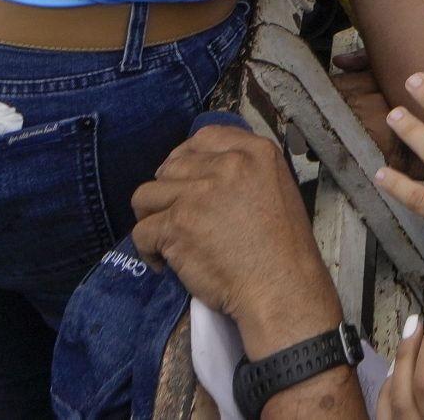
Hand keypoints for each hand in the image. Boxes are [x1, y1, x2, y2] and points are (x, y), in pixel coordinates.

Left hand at [131, 123, 339, 357]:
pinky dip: (148, 250)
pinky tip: (166, 262)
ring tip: (167, 239)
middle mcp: (228, 164)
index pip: (204, 137)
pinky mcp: (177, 224)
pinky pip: (140, 231)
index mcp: (257, 152)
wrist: (280, 285)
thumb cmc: (282, 247)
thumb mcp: (276, 189)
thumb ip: (244, 171)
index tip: (185, 181)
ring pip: (146, 195)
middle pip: (170, 166)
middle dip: (167, 193)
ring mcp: (200, 192)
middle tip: (177, 218)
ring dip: (152, 218)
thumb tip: (204, 171)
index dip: (187, 158)